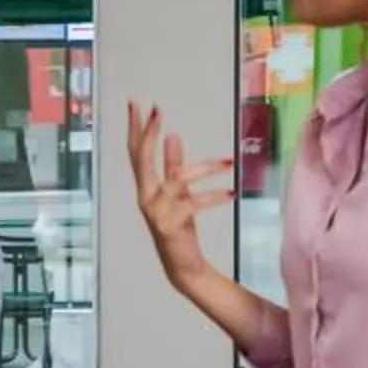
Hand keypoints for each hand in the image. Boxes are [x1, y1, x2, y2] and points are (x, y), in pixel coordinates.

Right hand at [129, 103, 234, 289]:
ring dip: (206, 168)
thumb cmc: (180, 226)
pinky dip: (214, 195)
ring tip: (229, 162)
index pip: (136, 152)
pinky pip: (194, 203)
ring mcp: (155, 212)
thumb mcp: (179, 191)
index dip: (136, 128)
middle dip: (148, 133)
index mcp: (146, 187)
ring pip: (176, 179)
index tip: (136, 104)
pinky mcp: (170, 225)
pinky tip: (232, 191)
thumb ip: (173, 165)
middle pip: (142, 160)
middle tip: (156, 110)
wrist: (183, 264)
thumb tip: (172, 137)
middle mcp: (145, 197)